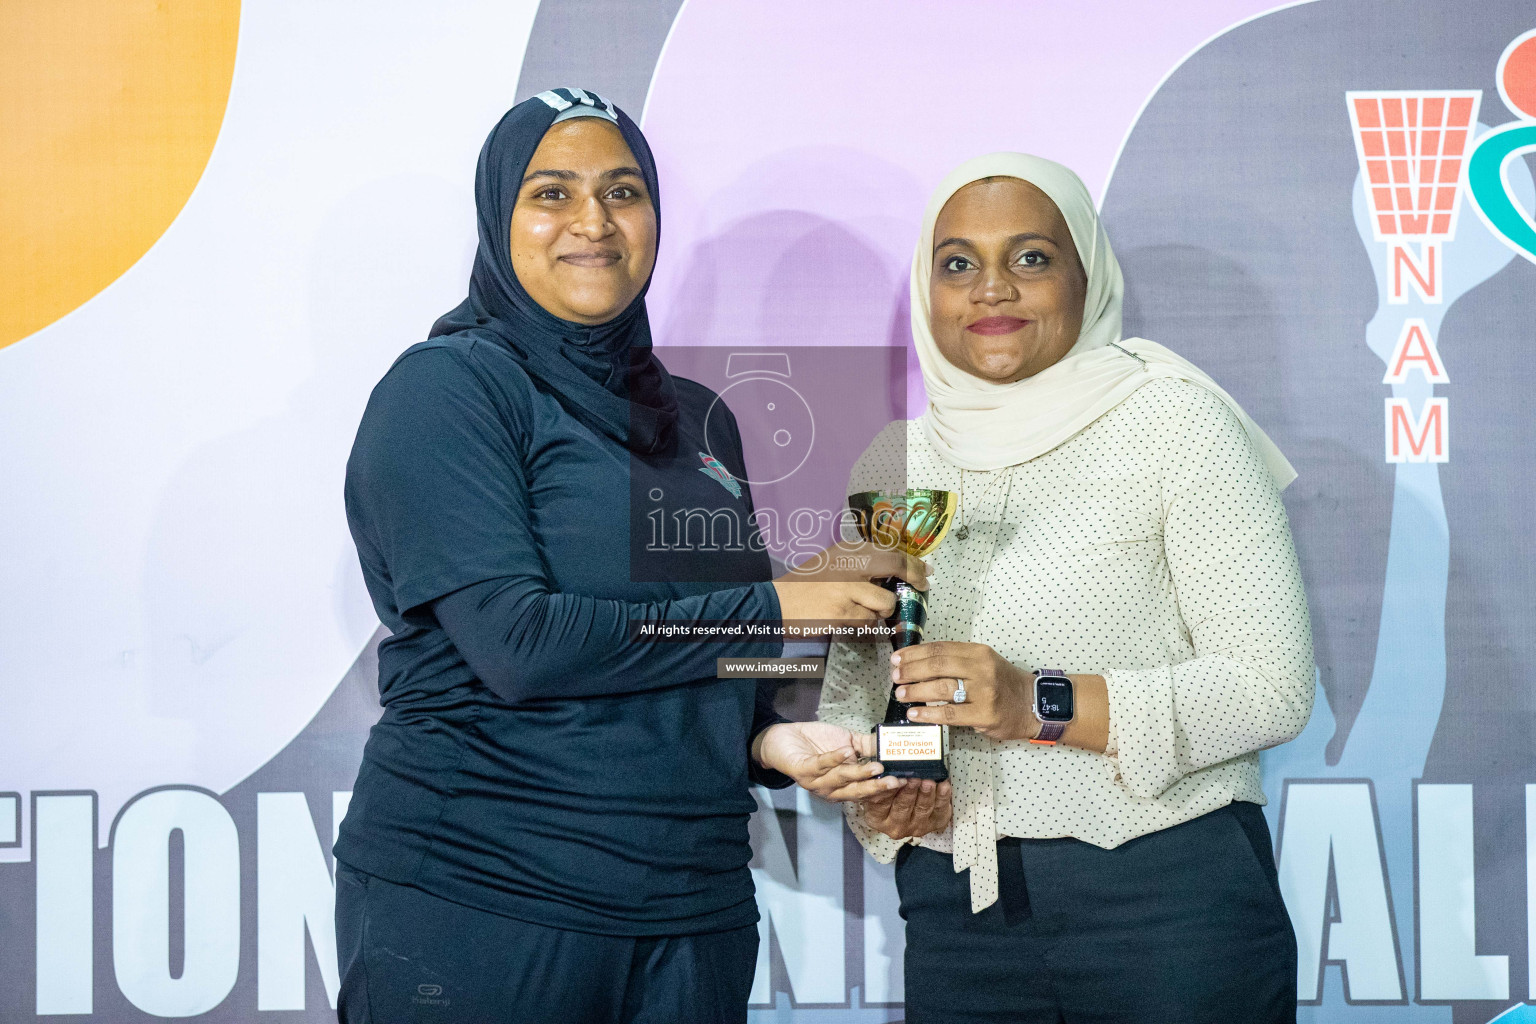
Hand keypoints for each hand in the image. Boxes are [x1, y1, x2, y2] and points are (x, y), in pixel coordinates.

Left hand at [752, 721, 902, 801]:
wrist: (784, 738)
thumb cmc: (816, 742)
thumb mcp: (848, 743)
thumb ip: (867, 747)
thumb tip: (892, 745)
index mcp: (844, 787)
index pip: (869, 790)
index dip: (887, 786)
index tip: (906, 780)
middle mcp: (831, 791)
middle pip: (858, 791)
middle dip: (878, 787)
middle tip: (897, 781)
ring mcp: (816, 783)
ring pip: (841, 780)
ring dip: (859, 773)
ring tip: (877, 766)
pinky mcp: (802, 771)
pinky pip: (820, 766)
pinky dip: (834, 759)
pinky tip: (846, 751)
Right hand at [771, 540, 927, 639]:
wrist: (775, 604)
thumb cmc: (805, 585)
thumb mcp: (831, 563)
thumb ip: (860, 564)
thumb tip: (896, 573)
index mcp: (847, 550)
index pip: (890, 553)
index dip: (912, 564)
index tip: (925, 572)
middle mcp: (849, 565)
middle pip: (893, 570)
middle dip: (908, 582)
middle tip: (917, 588)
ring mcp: (846, 589)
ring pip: (883, 603)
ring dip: (878, 611)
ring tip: (860, 611)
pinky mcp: (842, 612)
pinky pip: (868, 622)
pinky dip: (864, 625)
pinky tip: (848, 620)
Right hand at [862, 778, 952, 839]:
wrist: (910, 801)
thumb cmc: (890, 789)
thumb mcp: (877, 784)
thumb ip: (876, 776)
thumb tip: (880, 766)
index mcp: (877, 817)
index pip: (878, 802)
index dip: (886, 790)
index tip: (893, 780)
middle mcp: (894, 826)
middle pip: (902, 807)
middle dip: (909, 792)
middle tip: (913, 779)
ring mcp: (915, 827)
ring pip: (921, 809)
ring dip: (926, 794)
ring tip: (928, 781)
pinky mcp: (933, 823)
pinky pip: (939, 810)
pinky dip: (942, 797)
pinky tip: (943, 786)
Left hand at [891, 641, 1035, 741]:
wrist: (1033, 704)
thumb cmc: (1003, 683)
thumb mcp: (984, 662)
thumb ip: (956, 660)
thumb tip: (917, 663)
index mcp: (979, 652)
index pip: (940, 649)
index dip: (915, 653)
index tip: (897, 659)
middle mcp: (982, 669)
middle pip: (938, 666)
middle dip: (911, 670)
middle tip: (895, 677)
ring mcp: (984, 692)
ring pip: (942, 688)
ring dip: (916, 691)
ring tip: (901, 694)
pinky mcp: (984, 714)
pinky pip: (950, 713)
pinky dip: (928, 713)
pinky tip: (914, 714)